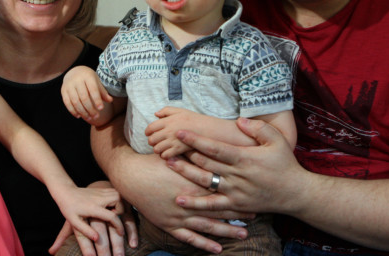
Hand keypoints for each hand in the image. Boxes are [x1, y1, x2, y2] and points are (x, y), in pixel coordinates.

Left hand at [49, 184, 137, 255]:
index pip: (111, 216)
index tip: (121, 233)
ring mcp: (102, 192)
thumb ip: (85, 231)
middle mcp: (100, 198)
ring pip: (119, 194)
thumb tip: (97, 239)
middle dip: (122, 210)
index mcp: (93, 207)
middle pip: (119, 200)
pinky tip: (114, 206)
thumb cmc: (69, 208)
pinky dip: (119, 199)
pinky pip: (116, 192)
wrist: (66, 192)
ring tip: (116, 212)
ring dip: (121, 204)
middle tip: (117, 218)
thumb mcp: (74, 222)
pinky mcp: (102, 189)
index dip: (118, 226)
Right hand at [62, 66, 112, 120]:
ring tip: (89, 118)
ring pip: (75, 101)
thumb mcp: (96, 82)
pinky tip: (79, 116)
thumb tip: (110, 100)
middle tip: (96, 116)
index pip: (93, 90)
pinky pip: (67, 103)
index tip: (101, 109)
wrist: (74, 71)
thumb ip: (102, 92)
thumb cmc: (88, 79)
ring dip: (82, 112)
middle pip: (84, 97)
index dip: (97, 100)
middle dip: (90, 109)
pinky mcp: (63, 91)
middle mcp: (77, 80)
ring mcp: (69, 85)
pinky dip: (73, 111)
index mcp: (87, 76)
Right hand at [93, 113, 250, 253]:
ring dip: (227, 230)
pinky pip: (190, 237)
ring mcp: (180, 215)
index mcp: (193, 181)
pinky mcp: (170, 224)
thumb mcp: (177, 154)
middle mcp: (190, 200)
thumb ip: (197, 152)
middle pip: (220, 207)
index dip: (239, 191)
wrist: (131, 176)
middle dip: (239, 211)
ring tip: (244, 234)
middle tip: (257, 214)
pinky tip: (217, 249)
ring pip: (208, 225)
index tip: (254, 193)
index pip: (222, 188)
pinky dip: (204, 244)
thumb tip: (215, 144)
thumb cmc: (154, 162)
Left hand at [145, 107, 199, 157]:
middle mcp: (168, 131)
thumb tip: (155, 114)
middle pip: (152, 139)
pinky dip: (164, 155)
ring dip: (157, 149)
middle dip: (151, 141)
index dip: (147, 132)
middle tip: (155, 141)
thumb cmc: (193, 119)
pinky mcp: (178, 150)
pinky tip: (167, 152)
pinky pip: (165, 155)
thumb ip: (166, 110)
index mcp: (167, 121)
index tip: (148, 134)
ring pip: (157, 149)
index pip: (150, 128)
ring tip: (161, 147)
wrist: (205, 129)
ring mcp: (172, 141)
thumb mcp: (179, 110)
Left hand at [167, 117, 302, 215]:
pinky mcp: (236, 205)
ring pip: (205, 182)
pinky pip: (213, 206)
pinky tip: (180, 200)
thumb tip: (239, 120)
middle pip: (206, 163)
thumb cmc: (285, 164)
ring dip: (185, 173)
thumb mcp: (277, 140)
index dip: (196, 140)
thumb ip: (258, 128)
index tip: (180, 132)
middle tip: (167, 145)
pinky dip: (196, 204)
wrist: (295, 193)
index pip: (215, 147)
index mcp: (245, 158)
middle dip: (185, 154)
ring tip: (169, 164)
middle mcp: (237, 176)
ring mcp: (235, 192)